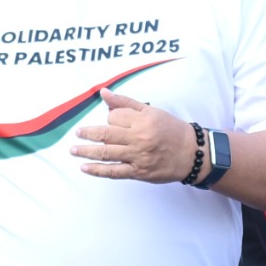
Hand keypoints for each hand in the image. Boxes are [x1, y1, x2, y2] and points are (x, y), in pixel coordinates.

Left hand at [73, 91, 197, 182]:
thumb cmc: (171, 130)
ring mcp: (137, 157)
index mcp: (141, 121)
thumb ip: (125, 102)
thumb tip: (104, 92)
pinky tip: (85, 168)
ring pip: (107, 153)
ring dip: (87, 151)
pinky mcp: (138, 172)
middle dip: (88, 134)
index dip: (109, 118)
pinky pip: (114, 172)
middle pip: (106, 135)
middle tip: (77, 134)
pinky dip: (98, 170)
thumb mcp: (151, 111)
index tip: (110, 121)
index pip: (114, 118)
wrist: (192, 153)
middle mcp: (138, 138)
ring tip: (74, 150)